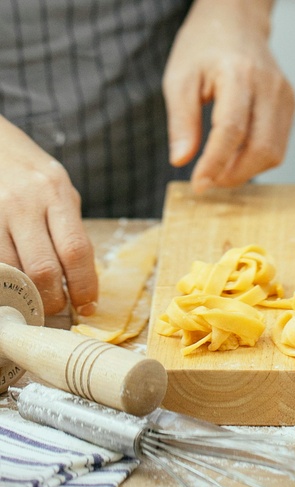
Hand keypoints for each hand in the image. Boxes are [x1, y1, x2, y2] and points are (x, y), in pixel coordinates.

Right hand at [0, 117, 96, 315]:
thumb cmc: (30, 171)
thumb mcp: (60, 189)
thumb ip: (70, 227)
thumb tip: (81, 276)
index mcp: (57, 193)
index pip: (77, 251)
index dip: (84, 286)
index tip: (88, 306)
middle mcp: (25, 202)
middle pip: (43, 267)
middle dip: (53, 298)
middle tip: (57, 309)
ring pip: (11, 269)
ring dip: (24, 294)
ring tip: (34, 301)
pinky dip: (3, 279)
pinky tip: (11, 284)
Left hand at [163, 0, 294, 192]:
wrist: (237, 22)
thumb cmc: (205, 46)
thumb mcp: (179, 79)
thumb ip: (181, 121)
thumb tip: (181, 160)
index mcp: (238, 75)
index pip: (231, 131)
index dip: (215, 163)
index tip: (199, 184)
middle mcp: (269, 87)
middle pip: (261, 148)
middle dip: (234, 174)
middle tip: (209, 180)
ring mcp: (285, 97)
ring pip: (275, 153)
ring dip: (247, 170)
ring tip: (221, 168)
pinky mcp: (290, 105)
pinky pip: (278, 145)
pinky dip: (257, 158)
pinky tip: (236, 153)